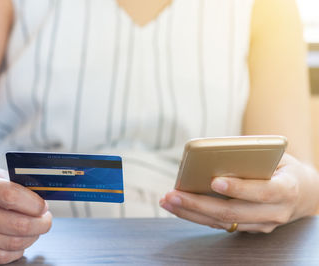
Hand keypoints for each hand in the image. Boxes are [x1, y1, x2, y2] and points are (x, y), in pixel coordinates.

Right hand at [0, 168, 51, 263]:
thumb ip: (17, 182)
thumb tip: (43, 194)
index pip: (10, 196)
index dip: (33, 203)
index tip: (44, 205)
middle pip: (15, 224)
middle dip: (40, 223)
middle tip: (46, 219)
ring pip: (12, 242)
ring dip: (33, 236)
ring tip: (36, 227)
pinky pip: (3, 256)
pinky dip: (19, 249)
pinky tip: (22, 239)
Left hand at [160, 154, 318, 232]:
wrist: (302, 194)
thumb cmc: (284, 168)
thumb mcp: (276, 156)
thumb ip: (252, 155)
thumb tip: (216, 152)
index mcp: (285, 190)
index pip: (261, 192)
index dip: (238, 188)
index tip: (213, 181)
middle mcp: (274, 212)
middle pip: (232, 212)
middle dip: (198, 204)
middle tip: (173, 194)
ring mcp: (261, 224)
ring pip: (222, 223)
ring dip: (190, 213)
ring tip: (168, 201)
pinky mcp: (249, 228)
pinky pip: (220, 225)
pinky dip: (196, 216)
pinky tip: (178, 207)